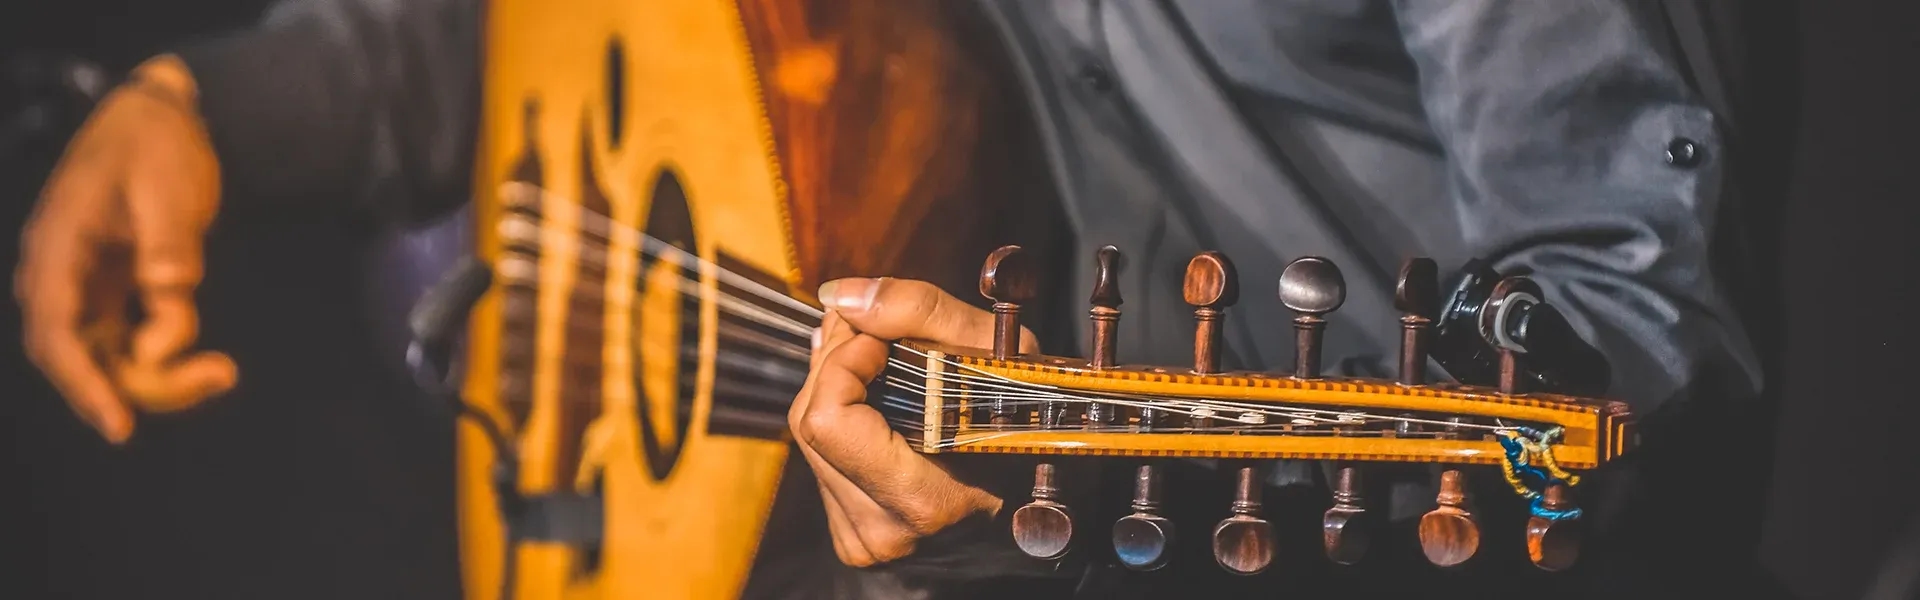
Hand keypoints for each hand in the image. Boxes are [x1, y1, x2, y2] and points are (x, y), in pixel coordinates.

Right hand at [15, 55, 235, 443]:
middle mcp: (59, 273)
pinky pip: (127, 345)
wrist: (161, 116)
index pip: (55, 331)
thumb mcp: (171, 185)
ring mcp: (83, 286)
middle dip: (138, 385)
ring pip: (106, 358)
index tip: (119, 423)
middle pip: (79, 355)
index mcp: (57, 246)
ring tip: (224, 370)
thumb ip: (171, 244)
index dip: (82, 382)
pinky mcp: (110, 293)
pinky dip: (164, 360)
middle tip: (215, 378)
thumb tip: (169, 299)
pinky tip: (212, 362)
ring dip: (159, 378)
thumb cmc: (158, 144)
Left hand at [790, 277, 1037, 565]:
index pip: (830, 417)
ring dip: (834, 388)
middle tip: (873, 333)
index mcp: (921, 500)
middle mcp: (882, 531)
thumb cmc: (1030, 423)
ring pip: (808, 439)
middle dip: (836, 361)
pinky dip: (839, 420)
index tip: (881, 338)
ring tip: (875, 362)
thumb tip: (838, 297)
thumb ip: (918, 313)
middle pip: (810, 420)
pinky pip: (821, 462)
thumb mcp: (1000, 353)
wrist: (1037, 500)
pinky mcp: (850, 538)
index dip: (846, 359)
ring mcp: (862, 540)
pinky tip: (872, 403)